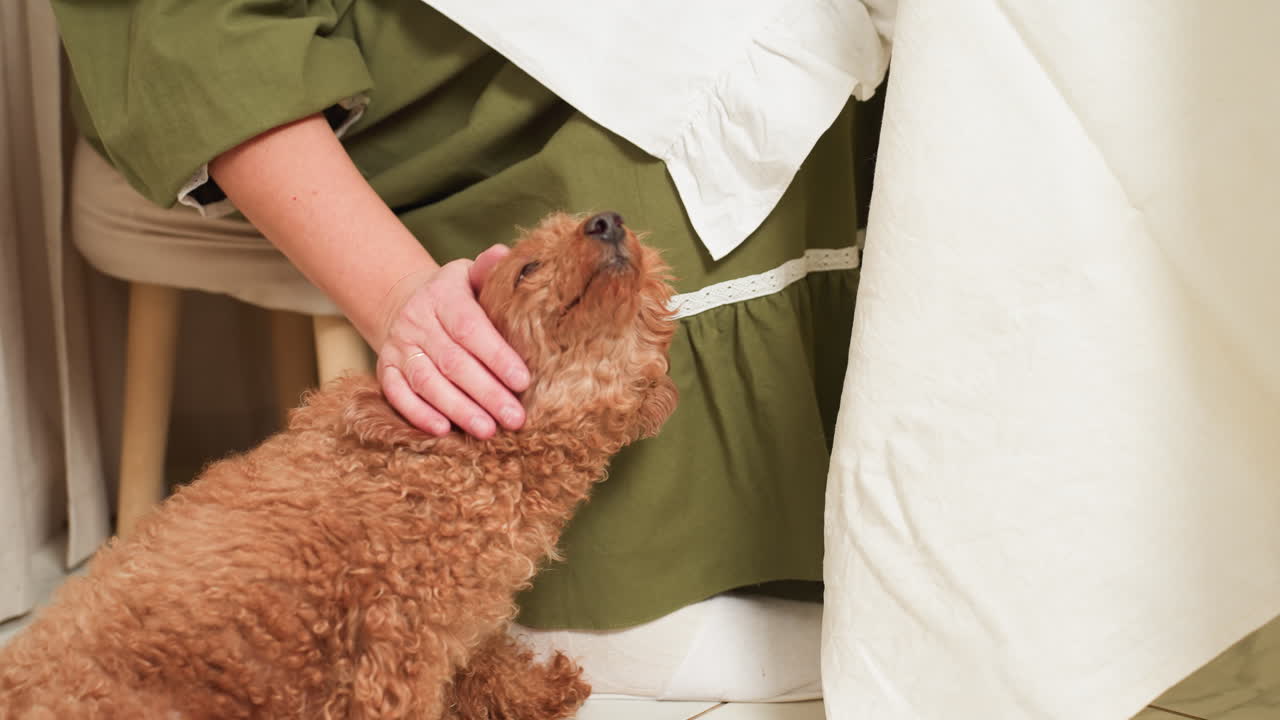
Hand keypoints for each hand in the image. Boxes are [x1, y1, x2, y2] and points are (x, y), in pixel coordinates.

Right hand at [375, 245, 529, 437]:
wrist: (407, 303)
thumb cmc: (456, 296)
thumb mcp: (470, 276)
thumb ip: (488, 269)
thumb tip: (504, 254)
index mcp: (442, 296)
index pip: (469, 328)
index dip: (496, 356)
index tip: (523, 381)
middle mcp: (416, 321)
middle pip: (452, 362)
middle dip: (485, 392)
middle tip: (514, 418)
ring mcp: (398, 347)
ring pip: (427, 382)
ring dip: (458, 409)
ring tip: (487, 431)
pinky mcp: (386, 370)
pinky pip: (397, 395)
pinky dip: (418, 414)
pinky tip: (444, 431)